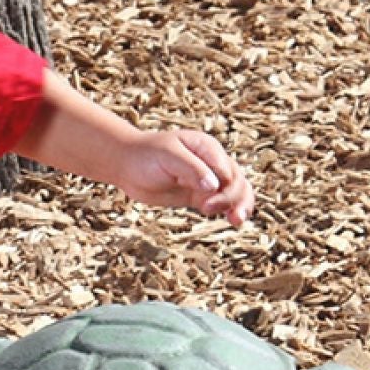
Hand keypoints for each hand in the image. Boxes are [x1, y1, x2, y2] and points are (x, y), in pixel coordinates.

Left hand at [107, 127, 253, 227]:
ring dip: (241, 205)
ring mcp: (207, 180)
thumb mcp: (168, 157)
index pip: (226, 169)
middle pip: (236, 181)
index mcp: (207, 147)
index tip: (206, 202)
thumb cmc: (146, 156)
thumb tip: (213, 186)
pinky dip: (230, 210)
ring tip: (237, 221)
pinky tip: (234, 221)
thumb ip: (191, 169)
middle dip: (230, 198)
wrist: (128, 165)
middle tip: (208, 210)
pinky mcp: (200, 196)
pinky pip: (222, 203)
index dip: (223, 186)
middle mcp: (212, 162)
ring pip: (236, 192)